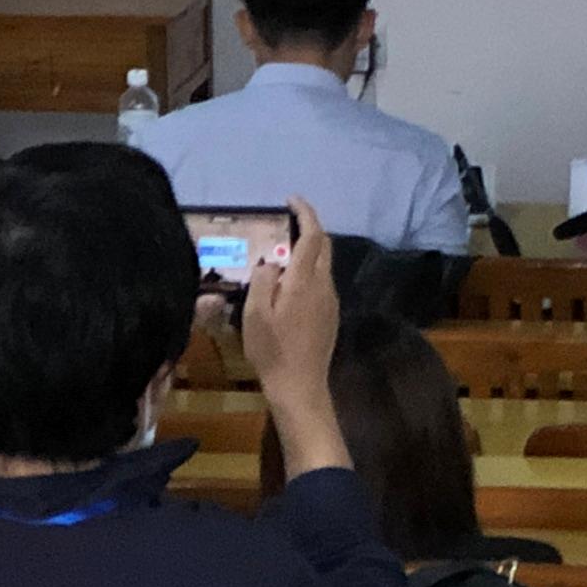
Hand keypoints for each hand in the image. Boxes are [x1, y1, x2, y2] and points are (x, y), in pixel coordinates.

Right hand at [244, 199, 346, 475]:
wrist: (300, 385)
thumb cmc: (272, 349)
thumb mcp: (254, 314)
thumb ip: (262, 280)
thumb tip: (272, 261)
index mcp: (305, 280)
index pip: (312, 235)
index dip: (305, 212)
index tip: (291, 200)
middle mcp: (324, 284)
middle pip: (323, 245)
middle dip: (308, 228)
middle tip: (284, 226)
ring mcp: (331, 300)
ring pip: (324, 264)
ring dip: (307, 252)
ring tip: (281, 256)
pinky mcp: (331, 314)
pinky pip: (322, 282)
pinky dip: (309, 271)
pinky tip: (289, 285)